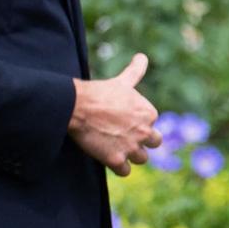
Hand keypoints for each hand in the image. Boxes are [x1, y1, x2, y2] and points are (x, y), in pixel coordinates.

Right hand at [68, 53, 161, 176]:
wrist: (75, 105)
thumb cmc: (97, 92)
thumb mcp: (120, 82)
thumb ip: (135, 71)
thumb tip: (142, 56)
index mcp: (148, 113)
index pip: (151, 123)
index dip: (136, 122)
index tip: (121, 118)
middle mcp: (145, 131)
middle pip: (153, 143)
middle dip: (140, 140)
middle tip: (121, 134)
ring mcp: (132, 147)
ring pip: (141, 158)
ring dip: (130, 154)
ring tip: (113, 144)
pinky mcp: (117, 160)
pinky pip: (125, 171)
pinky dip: (118, 166)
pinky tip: (107, 156)